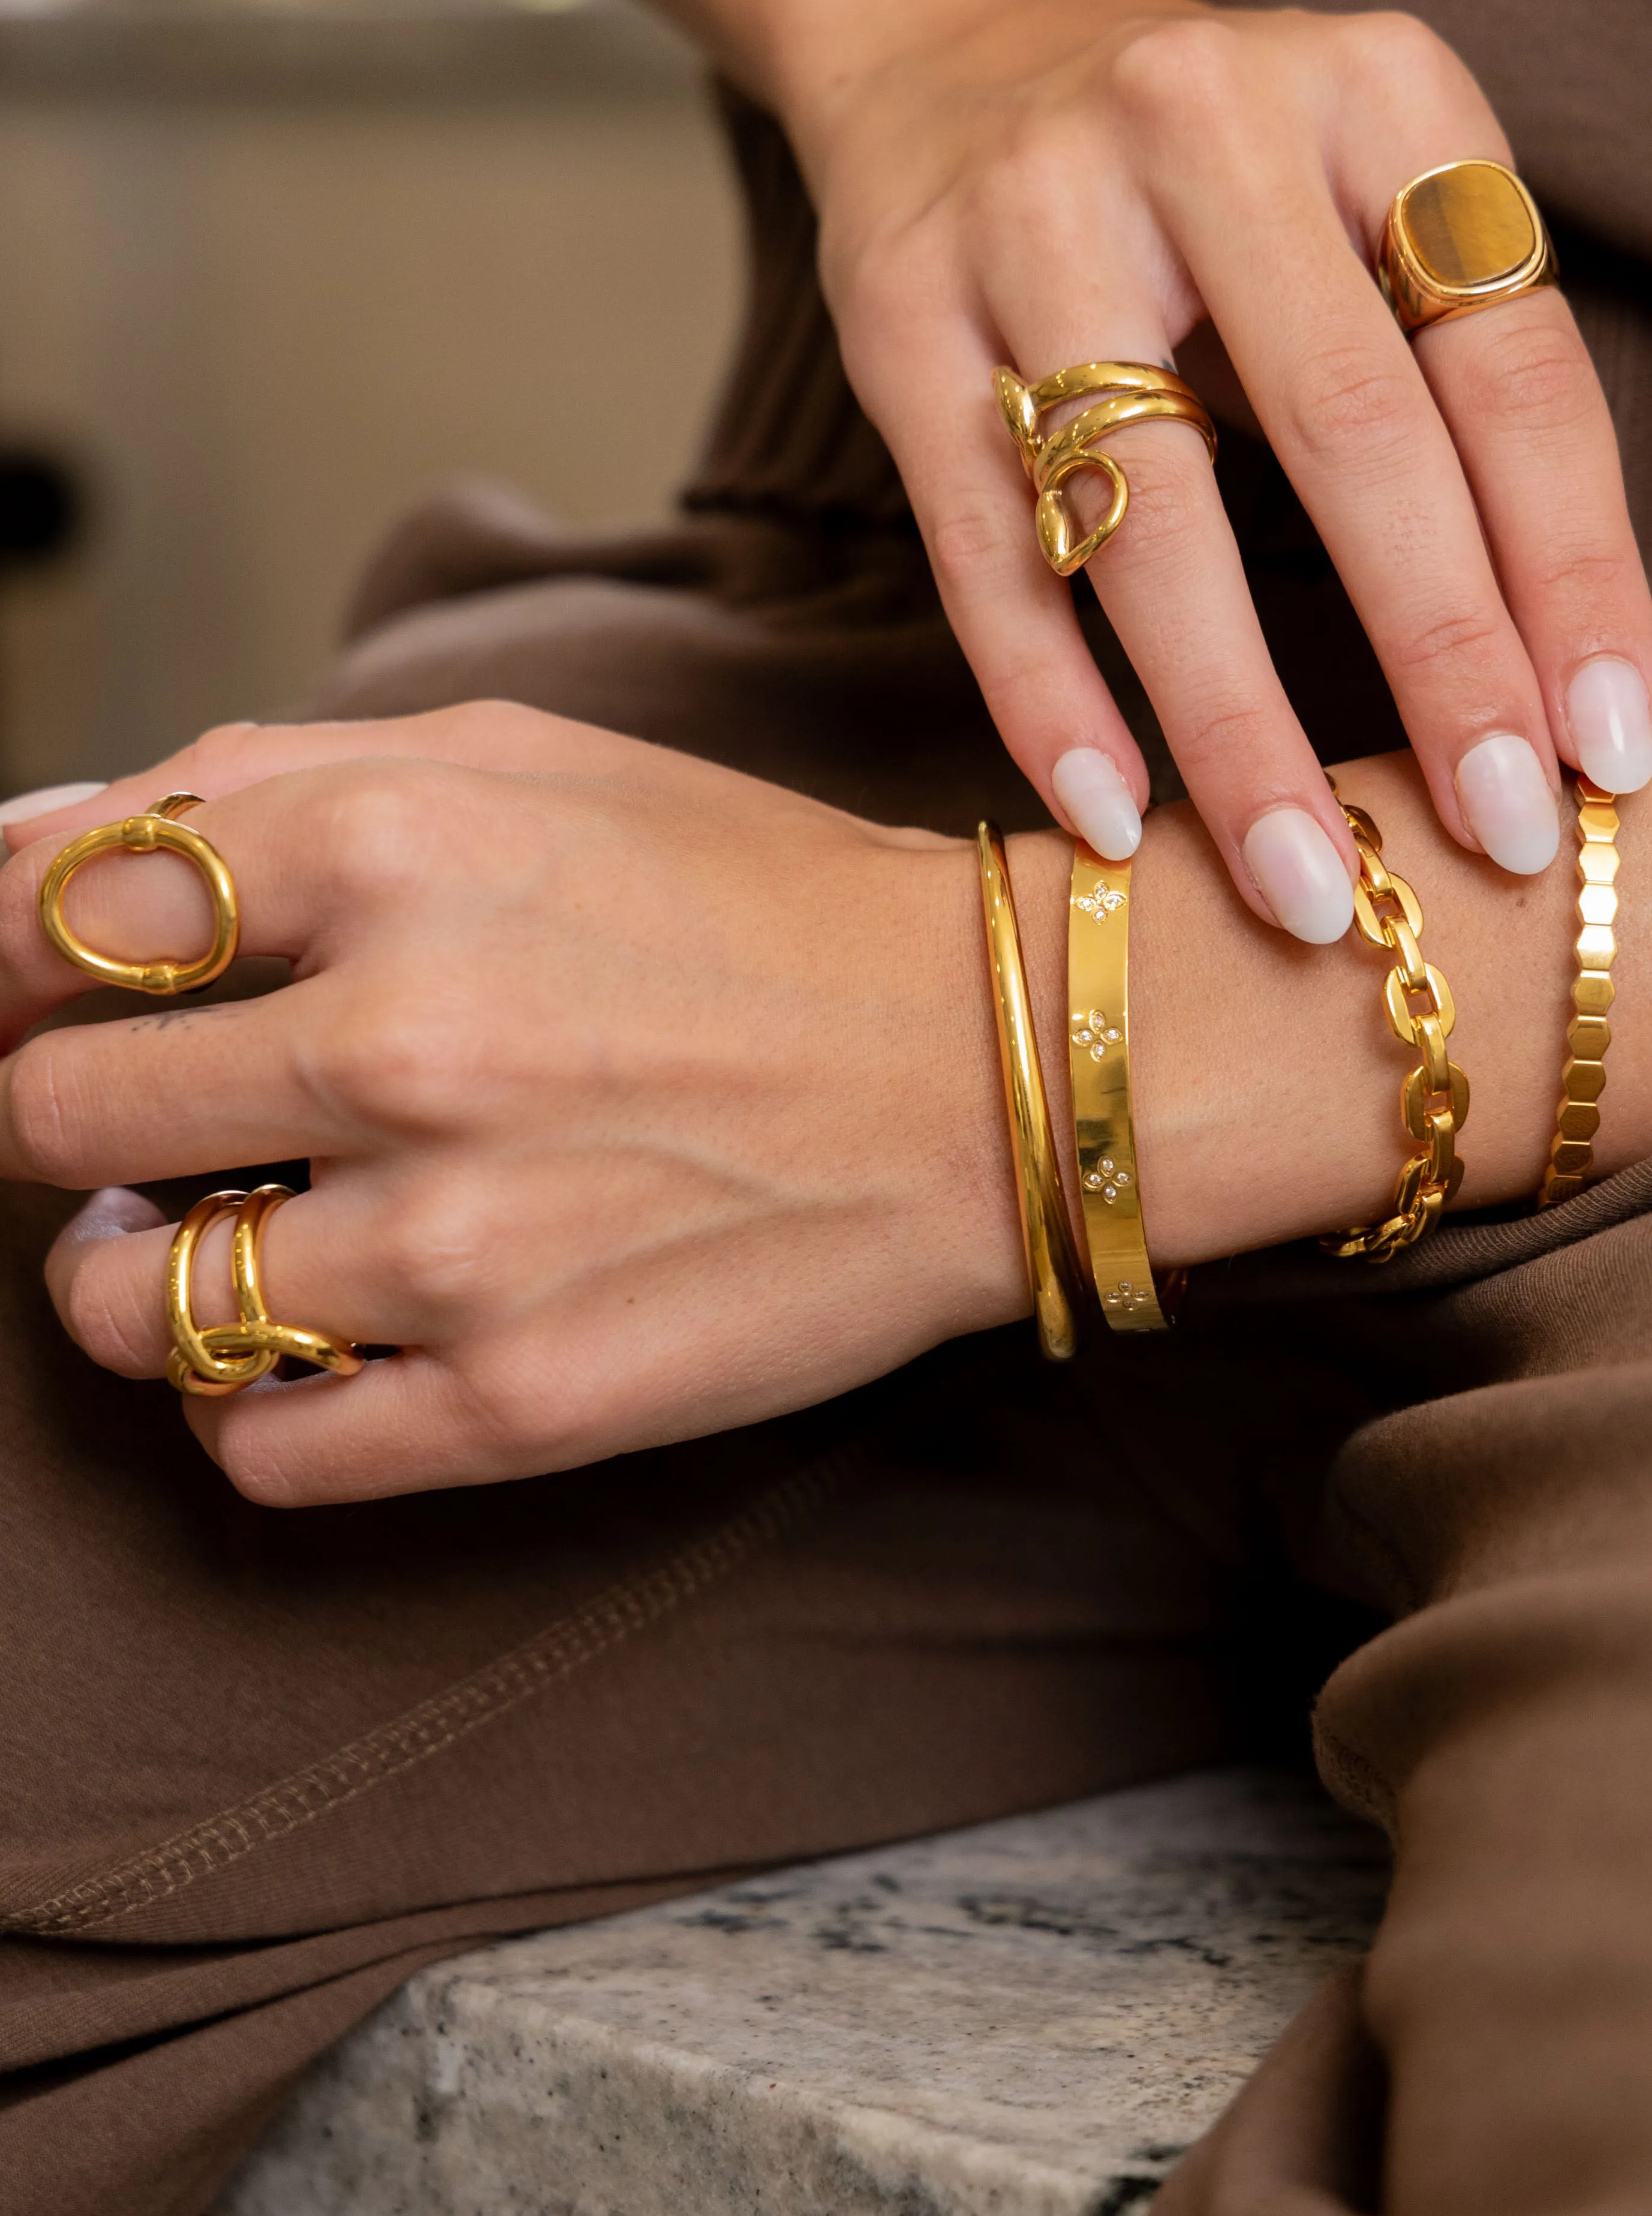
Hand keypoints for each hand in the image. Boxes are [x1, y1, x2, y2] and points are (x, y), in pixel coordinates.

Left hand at [0, 708, 1025, 1503]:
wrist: (989, 1076)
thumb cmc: (746, 906)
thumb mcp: (514, 762)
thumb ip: (247, 786)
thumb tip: (9, 865)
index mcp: (389, 846)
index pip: (41, 923)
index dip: (16, 972)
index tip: (63, 1002)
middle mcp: (406, 1041)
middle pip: (50, 1113)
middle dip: (73, 1118)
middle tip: (158, 1123)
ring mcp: (460, 1243)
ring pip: (128, 1310)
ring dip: (136, 1278)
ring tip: (221, 1241)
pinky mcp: (518, 1403)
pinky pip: (254, 1452)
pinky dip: (248, 1409)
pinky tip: (318, 1347)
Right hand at [807, 0, 1651, 921]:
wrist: (960, 46)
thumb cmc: (1225, 192)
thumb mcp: (1371, 207)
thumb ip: (1462, 385)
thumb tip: (1559, 688)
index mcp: (1379, 91)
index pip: (1511, 366)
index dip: (1574, 570)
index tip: (1612, 748)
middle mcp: (1206, 126)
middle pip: (1354, 434)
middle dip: (1443, 659)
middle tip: (1505, 833)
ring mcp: (1034, 214)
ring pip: (1155, 514)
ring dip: (1239, 726)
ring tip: (1304, 887)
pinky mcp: (898, 314)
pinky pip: (984, 549)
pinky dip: (1050, 698)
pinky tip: (1112, 819)